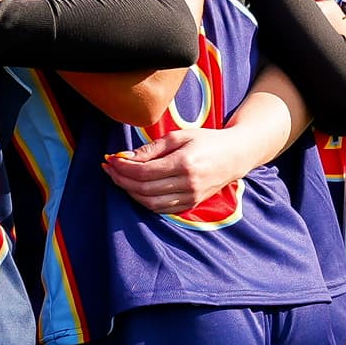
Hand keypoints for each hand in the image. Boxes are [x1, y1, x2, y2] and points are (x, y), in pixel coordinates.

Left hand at [103, 128, 251, 214]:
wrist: (236, 155)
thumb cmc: (206, 141)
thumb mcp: (179, 136)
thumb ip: (152, 148)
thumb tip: (125, 158)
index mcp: (184, 163)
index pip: (144, 171)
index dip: (123, 168)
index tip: (111, 159)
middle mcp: (188, 184)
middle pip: (144, 189)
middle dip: (121, 180)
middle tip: (109, 169)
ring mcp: (191, 197)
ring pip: (151, 203)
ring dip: (130, 192)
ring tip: (119, 179)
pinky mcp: (192, 204)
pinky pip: (162, 209)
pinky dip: (144, 202)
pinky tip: (136, 189)